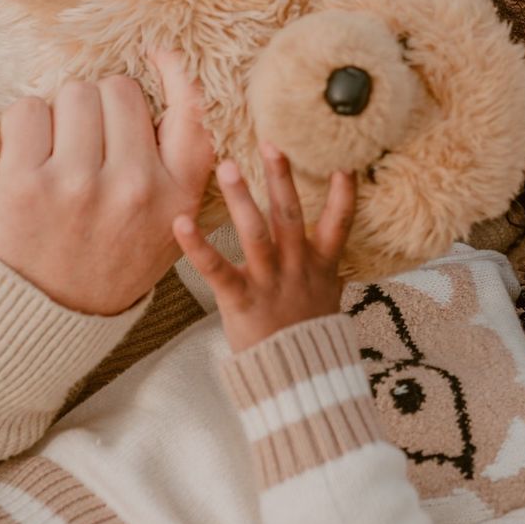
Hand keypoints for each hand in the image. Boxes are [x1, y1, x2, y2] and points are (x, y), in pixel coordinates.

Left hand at [0, 52, 213, 315]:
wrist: (42, 321)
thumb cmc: (105, 263)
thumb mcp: (167, 226)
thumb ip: (177, 169)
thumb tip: (168, 87)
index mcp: (176, 196)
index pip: (190, 112)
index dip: (175, 72)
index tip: (158, 53)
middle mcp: (134, 187)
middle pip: (120, 90)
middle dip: (101, 105)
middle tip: (86, 141)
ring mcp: (79, 185)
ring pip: (74, 93)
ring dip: (62, 113)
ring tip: (58, 152)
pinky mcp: (24, 185)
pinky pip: (28, 111)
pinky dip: (26, 123)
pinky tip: (28, 154)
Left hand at [173, 145, 355, 354]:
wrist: (300, 381)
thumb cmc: (308, 332)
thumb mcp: (328, 294)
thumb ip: (326, 262)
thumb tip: (333, 235)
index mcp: (321, 265)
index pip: (338, 223)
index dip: (343, 194)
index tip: (343, 162)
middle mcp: (297, 268)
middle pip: (290, 216)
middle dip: (280, 178)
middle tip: (269, 142)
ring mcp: (270, 283)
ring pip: (256, 234)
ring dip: (241, 199)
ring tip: (227, 166)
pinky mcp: (242, 301)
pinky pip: (217, 270)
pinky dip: (198, 246)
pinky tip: (181, 223)